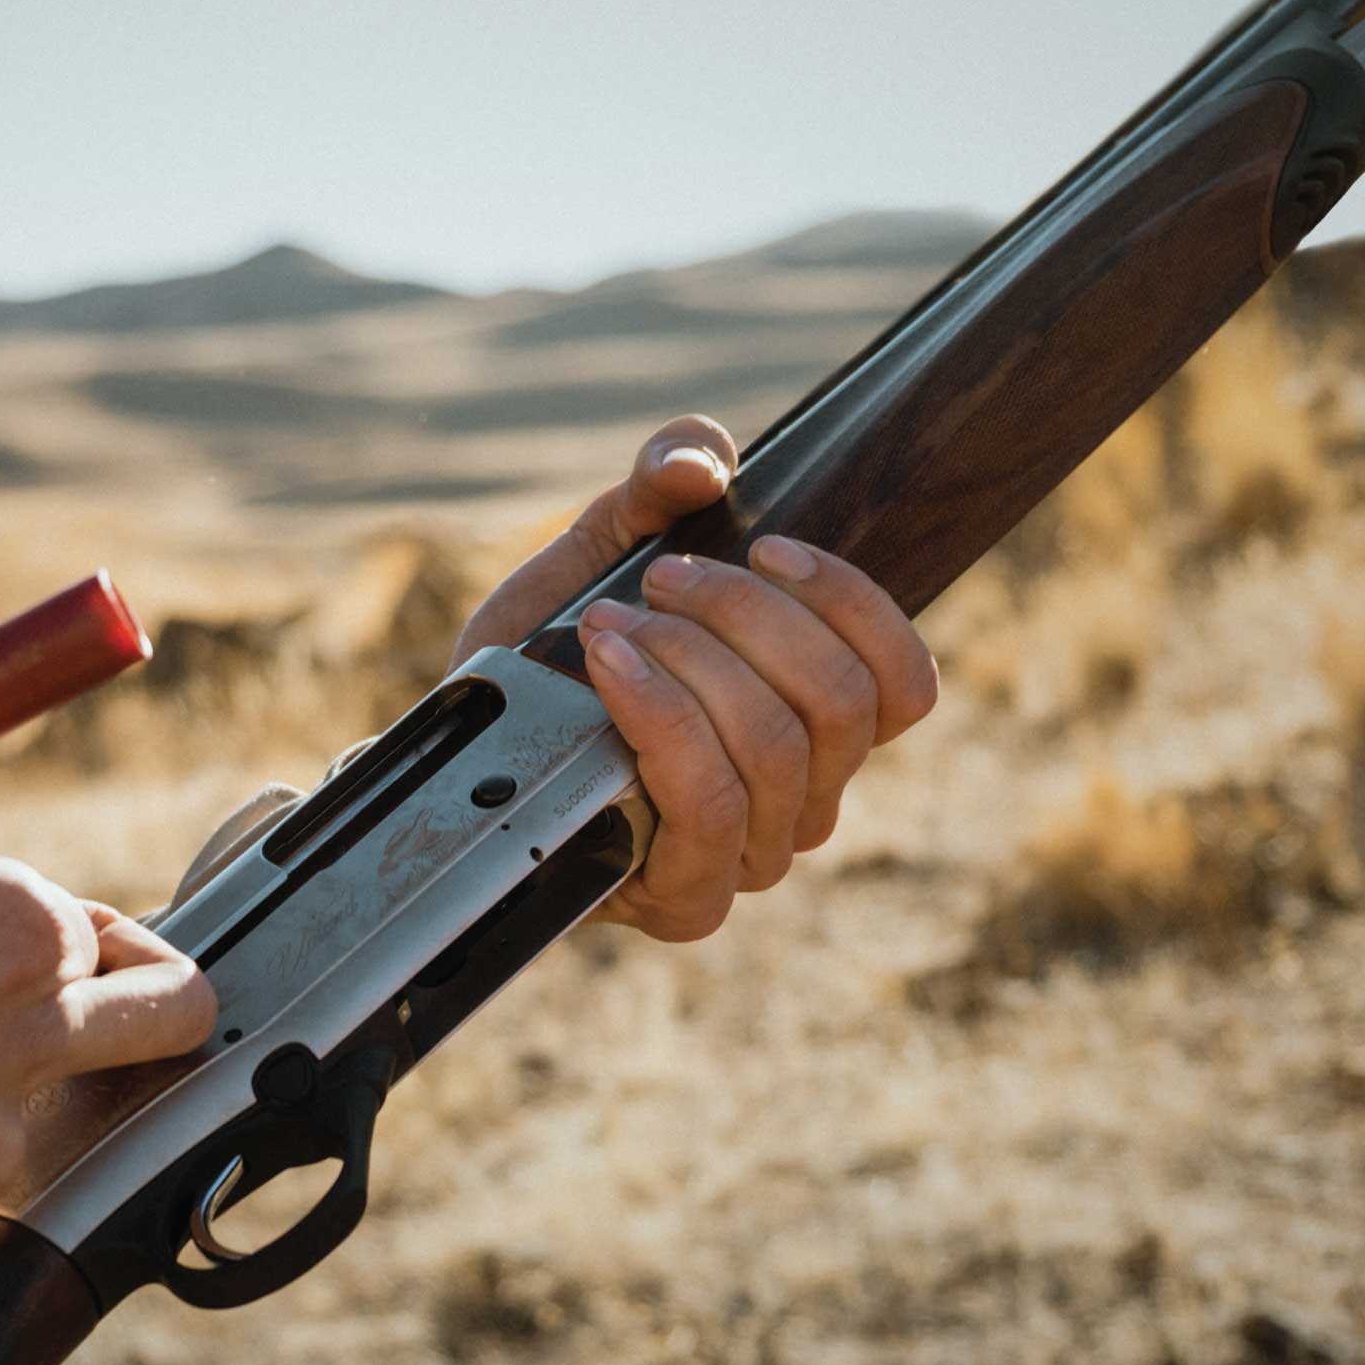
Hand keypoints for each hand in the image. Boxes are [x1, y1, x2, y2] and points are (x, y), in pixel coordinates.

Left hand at [451, 415, 937, 940]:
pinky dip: (660, 714)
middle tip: (658, 577)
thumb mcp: (600, 551)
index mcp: (814, 727)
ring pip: (776, 745)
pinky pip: (710, 801)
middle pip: (838, 701)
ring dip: (690, 658)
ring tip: (610, 622)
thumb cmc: (545, 660)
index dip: (851, 602)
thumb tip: (703, 464)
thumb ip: (656, 486)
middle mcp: (802, 803)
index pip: (904, 685)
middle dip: (744, 615)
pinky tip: (608, 665)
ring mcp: (751, 859)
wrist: (460, 754)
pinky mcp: (691, 899)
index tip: (766, 546)